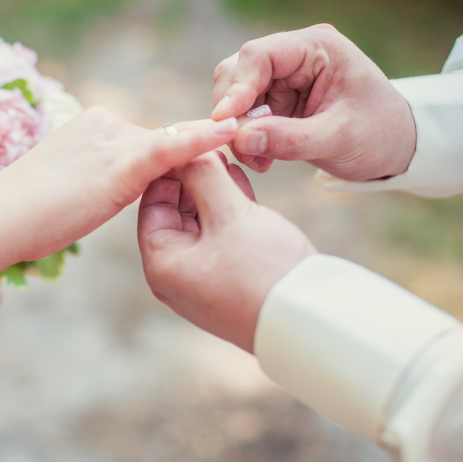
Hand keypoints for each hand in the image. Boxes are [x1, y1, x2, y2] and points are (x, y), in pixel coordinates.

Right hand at [0, 106, 238, 260]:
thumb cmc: (26, 216)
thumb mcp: (66, 189)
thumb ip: (93, 180)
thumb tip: (103, 190)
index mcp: (93, 127)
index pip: (145, 142)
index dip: (173, 159)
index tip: (202, 168)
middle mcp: (106, 123)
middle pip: (161, 144)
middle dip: (190, 165)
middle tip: (223, 171)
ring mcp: (113, 140)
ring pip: (171, 149)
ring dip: (202, 161)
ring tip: (232, 159)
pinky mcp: (121, 162)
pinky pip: (171, 148)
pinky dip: (202, 140)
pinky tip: (230, 133)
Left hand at [138, 152, 315, 352]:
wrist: (310, 320)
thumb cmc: (263, 270)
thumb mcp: (230, 213)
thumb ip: (205, 176)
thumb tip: (188, 149)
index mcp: (161, 265)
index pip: (152, 204)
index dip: (169, 169)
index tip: (186, 141)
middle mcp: (175, 278)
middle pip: (175, 214)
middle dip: (193, 180)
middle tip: (210, 147)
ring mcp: (201, 283)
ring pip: (200, 225)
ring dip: (213, 193)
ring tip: (229, 162)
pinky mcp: (227, 284)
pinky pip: (219, 240)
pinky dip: (228, 214)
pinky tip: (242, 188)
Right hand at [212, 24, 415, 180]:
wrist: (396, 147)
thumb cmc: (379, 134)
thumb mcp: (340, 138)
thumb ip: (291, 138)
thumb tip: (241, 139)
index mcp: (317, 47)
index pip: (259, 55)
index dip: (237, 87)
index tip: (226, 121)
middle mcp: (295, 56)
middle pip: (238, 72)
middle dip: (232, 112)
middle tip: (238, 148)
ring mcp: (283, 79)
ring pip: (235, 96)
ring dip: (237, 130)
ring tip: (256, 160)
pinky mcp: (277, 102)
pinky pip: (244, 116)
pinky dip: (244, 139)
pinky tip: (261, 160)